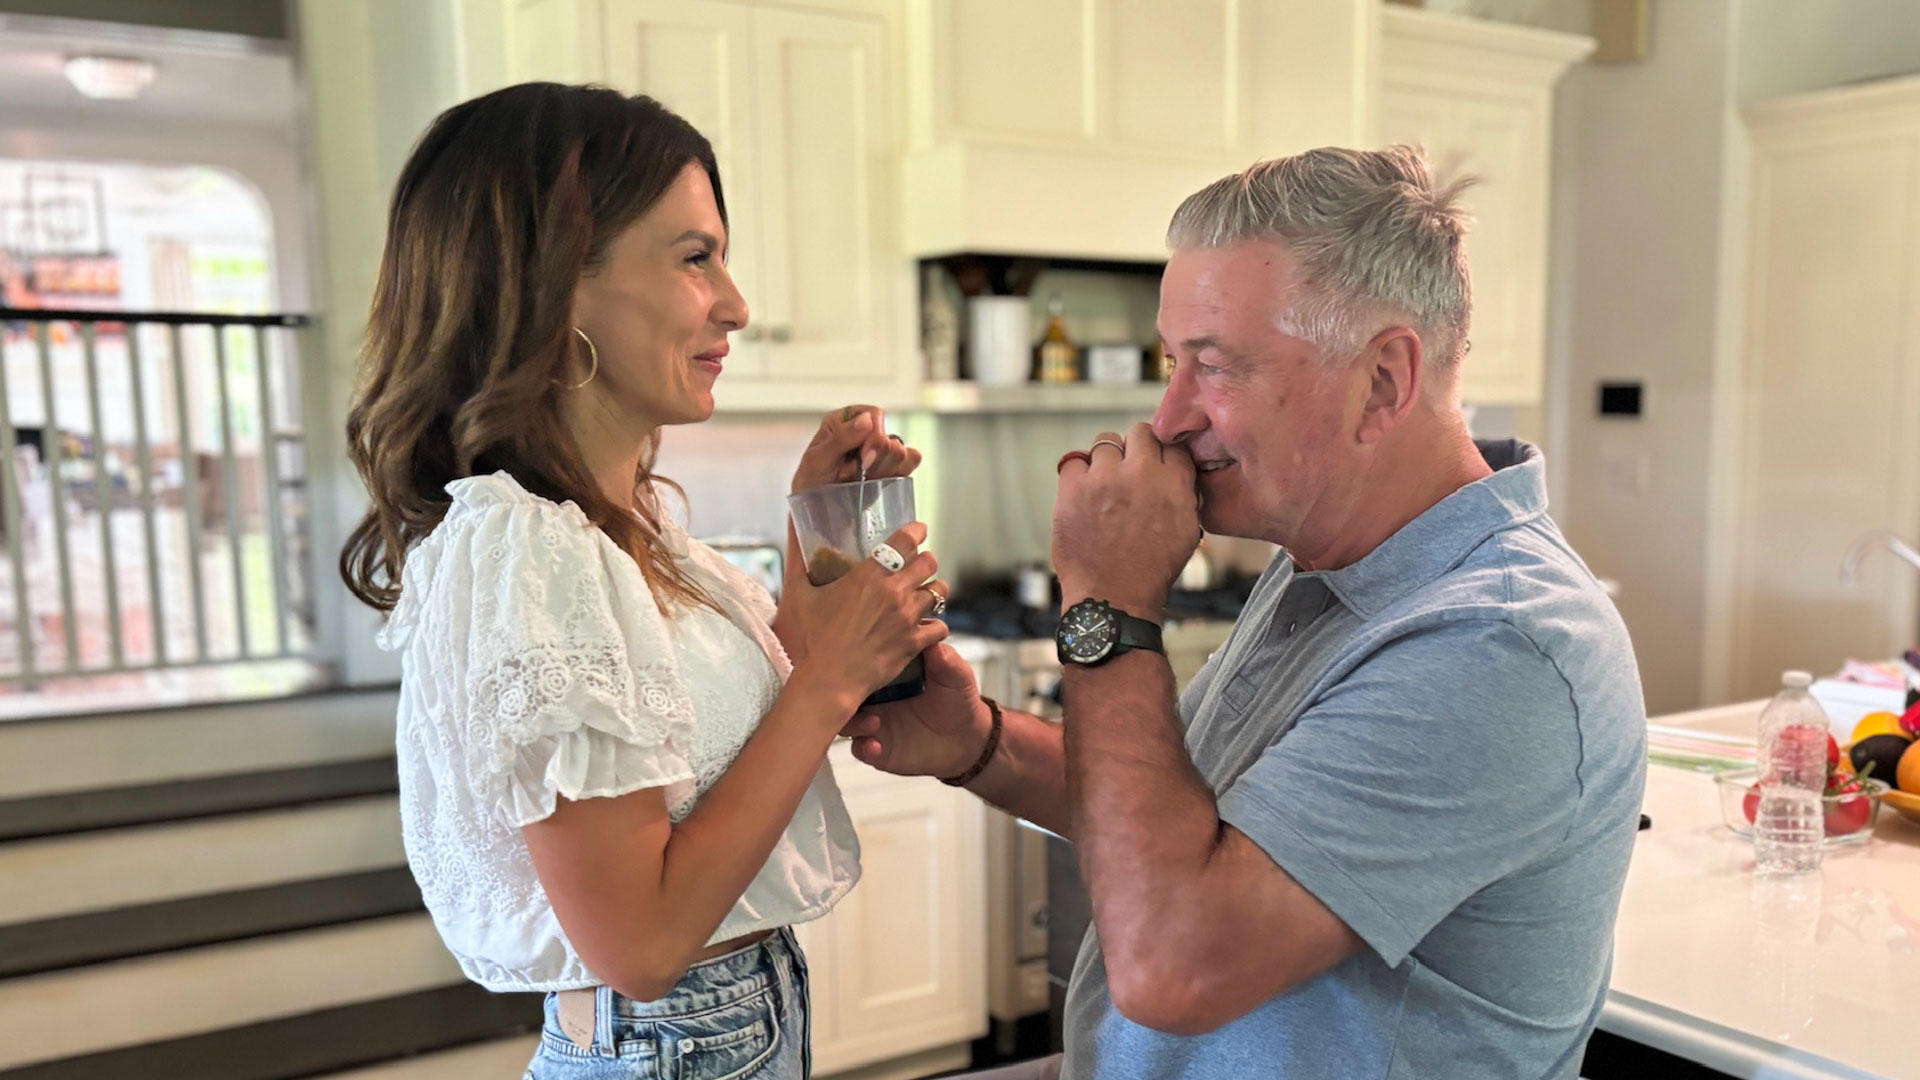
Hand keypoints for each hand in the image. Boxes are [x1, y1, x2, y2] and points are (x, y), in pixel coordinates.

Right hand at [784, 522, 949, 713]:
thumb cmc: (812, 639)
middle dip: (926, 561)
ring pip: (939, 592)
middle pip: (929, 562)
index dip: (915, 532)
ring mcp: (907, 618)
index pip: (905, 540)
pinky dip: (936, 624)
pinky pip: (941, 626)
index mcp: (869, 575)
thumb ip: (797, 559)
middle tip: (920, 565)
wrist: (829, 680)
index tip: (918, 531)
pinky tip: (928, 625)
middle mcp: (894, 592)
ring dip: (934, 590)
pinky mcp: (914, 642)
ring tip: (926, 593)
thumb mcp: (799, 593)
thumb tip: (791, 526)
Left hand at [790, 405, 920, 493]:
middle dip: (875, 460)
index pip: (874, 414)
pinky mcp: (891, 468)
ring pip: (903, 453)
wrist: (816, 513)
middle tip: (854, 474)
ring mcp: (880, 450)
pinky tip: (877, 482)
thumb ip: (840, 439)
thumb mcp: (816, 461)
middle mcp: (865, 432)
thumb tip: (867, 420)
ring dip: (882, 471)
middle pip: (891, 438)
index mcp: (844, 421)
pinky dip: (898, 474)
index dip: (873, 436)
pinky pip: (911, 463)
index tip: (863, 458)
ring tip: (861, 480)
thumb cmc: (810, 484)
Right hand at [840, 644, 992, 778]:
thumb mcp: (957, 674)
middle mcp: (876, 696)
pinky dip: (863, 747)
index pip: (863, 661)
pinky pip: (859, 748)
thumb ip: (945, 659)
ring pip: (845, 720)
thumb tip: (933, 642)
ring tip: (874, 723)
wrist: (967, 738)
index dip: (856, 659)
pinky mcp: (878, 748)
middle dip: (842, 691)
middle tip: (857, 694)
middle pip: (844, 690)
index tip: (858, 658)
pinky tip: (876, 746)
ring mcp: (873, 722)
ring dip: (853, 722)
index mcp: (888, 671)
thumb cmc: (957, 699)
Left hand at [1052, 421, 1200, 619]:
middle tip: (1129, 471)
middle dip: (1136, 448)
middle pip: (1140, 432)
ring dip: (1107, 458)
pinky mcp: (1074, 489)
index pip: (1173, 443)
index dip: (1162, 453)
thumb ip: (1184, 492)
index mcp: (1175, 483)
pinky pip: (1073, 461)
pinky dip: (1078, 473)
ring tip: (1105, 484)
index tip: (1155, 464)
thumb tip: (1176, 469)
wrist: (1114, 598)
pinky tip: (1084, 493)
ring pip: (1105, 441)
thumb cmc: (1151, 570)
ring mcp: (1105, 478)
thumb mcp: (1188, 530)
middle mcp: (1142, 473)